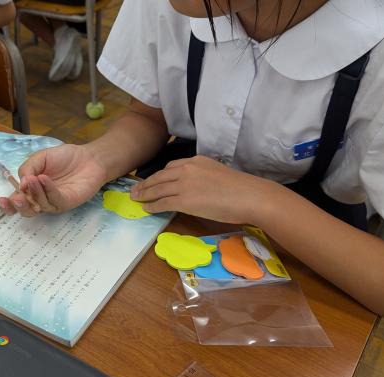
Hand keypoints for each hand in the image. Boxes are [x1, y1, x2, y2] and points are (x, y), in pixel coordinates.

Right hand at [0, 144, 108, 216]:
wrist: (88, 157)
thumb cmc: (64, 158)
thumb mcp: (40, 158)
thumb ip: (27, 168)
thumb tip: (20, 183)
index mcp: (30, 189)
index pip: (15, 202)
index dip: (7, 205)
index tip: (1, 200)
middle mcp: (40, 199)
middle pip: (26, 211)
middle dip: (19, 206)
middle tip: (17, 198)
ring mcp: (53, 203)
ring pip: (39, 206)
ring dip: (34, 193)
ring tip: (34, 179)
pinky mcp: (66, 202)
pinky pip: (54, 200)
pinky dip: (47, 190)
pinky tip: (44, 179)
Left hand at [130, 156, 281, 223]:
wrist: (248, 196)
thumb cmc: (240, 189)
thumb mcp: (218, 173)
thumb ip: (203, 177)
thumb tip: (197, 188)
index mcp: (196, 161)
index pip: (171, 167)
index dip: (159, 176)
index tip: (151, 180)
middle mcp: (187, 169)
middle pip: (160, 177)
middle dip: (145, 184)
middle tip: (135, 189)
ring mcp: (184, 184)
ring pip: (157, 189)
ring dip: (144, 194)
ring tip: (136, 199)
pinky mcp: (184, 200)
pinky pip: (162, 202)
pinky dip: (152, 206)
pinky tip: (147, 209)